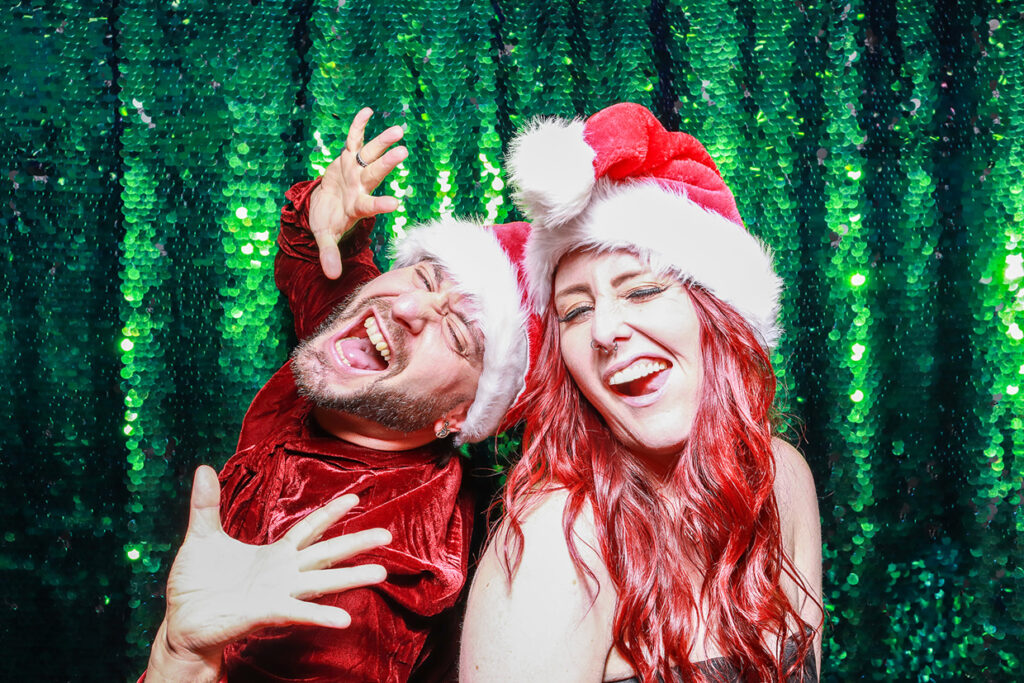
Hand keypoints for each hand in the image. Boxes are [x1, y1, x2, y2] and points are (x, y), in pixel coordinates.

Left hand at [146, 465, 390, 680]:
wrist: (182, 623)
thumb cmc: (195, 585)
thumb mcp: (202, 537)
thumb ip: (207, 504)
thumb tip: (204, 468)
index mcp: (273, 554)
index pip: (309, 529)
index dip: (330, 514)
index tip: (355, 498)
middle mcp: (283, 573)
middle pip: (326, 553)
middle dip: (356, 543)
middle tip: (386, 535)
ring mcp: (278, 593)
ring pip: (322, 581)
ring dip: (351, 578)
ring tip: (380, 573)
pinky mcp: (266, 613)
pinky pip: (298, 612)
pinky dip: (321, 615)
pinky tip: (344, 619)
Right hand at [310, 107, 407, 277]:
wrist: (324, 206)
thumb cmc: (327, 222)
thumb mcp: (325, 237)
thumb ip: (329, 254)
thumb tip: (330, 277)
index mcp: (357, 206)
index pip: (371, 205)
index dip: (381, 204)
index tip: (396, 203)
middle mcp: (360, 186)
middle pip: (375, 173)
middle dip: (387, 163)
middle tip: (404, 151)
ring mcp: (355, 171)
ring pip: (369, 154)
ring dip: (382, 141)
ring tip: (399, 129)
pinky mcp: (345, 158)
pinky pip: (352, 139)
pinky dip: (359, 126)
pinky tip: (368, 110)